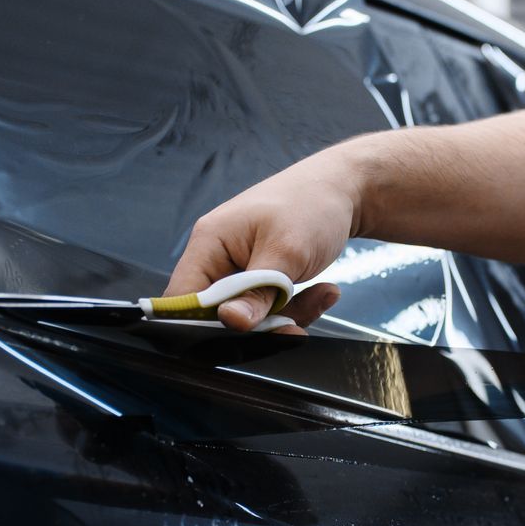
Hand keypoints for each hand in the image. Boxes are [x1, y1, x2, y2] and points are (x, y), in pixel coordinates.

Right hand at [162, 153, 356, 331]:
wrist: (342, 190)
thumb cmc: (310, 205)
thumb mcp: (286, 252)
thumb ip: (257, 291)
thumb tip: (230, 322)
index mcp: (209, 243)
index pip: (182, 298)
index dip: (203, 325)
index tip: (241, 335)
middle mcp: (217, 258)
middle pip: (217, 315)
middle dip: (259, 324)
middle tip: (295, 324)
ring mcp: (239, 271)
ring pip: (249, 317)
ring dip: (287, 316)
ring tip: (323, 294)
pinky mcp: (260, 281)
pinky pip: (269, 310)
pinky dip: (297, 308)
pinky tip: (324, 292)